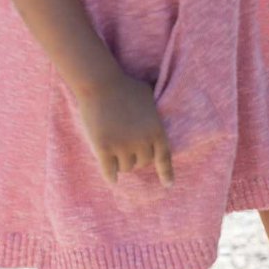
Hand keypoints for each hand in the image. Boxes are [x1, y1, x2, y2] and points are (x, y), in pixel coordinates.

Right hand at [76, 72, 173, 188]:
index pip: (164, 157)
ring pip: (126, 167)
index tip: (168, 185)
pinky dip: (111, 175)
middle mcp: (142, 141)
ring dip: (122, 163)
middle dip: (137, 158)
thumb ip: (155, 113)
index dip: (166, 173)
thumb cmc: (126, 86)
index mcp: (156, 130)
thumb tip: (157, 121)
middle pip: (143, 163)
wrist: (101, 84)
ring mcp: (122, 146)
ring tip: (116, 153)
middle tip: (128, 149)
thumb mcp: (149, 97)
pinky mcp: (103, 148)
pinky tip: (112, 178)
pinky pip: (109, 171)